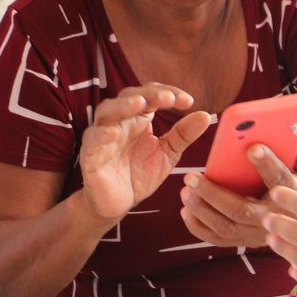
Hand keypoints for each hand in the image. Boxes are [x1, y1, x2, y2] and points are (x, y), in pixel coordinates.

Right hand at [79, 84, 209, 221]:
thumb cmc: (140, 173)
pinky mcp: (90, 154)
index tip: (188, 101)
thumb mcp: (168, 154)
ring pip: (107, 111)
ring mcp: (104, 136)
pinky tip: (112, 133)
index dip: (168, 93)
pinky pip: (92, 140)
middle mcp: (121, 122)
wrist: (119, 203)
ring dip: (122, 105)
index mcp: (140, 119)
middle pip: (129, 96)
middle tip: (168, 98)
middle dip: (148, 95)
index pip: (151, 95)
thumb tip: (205, 115)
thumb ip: (183, 135)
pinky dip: (100, 134)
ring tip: (139, 104)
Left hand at [179, 130, 296, 248]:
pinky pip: (219, 238)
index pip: (280, 179)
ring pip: (226, 226)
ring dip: (202, 210)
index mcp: (293, 196)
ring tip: (185, 191)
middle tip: (191, 176)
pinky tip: (187, 211)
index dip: (267, 164)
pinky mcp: (246, 241)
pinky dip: (200, 228)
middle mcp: (275, 219)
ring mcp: (259, 234)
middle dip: (214, 194)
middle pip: (242, 210)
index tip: (252, 147)